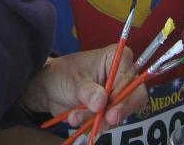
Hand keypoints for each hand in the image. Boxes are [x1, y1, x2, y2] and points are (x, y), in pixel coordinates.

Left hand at [21, 46, 147, 128]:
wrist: (49, 88)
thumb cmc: (63, 74)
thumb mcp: (74, 81)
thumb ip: (88, 91)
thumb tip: (101, 102)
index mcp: (117, 58)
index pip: (130, 79)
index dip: (125, 97)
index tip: (112, 113)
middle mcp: (122, 75)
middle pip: (134, 97)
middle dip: (117, 111)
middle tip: (104, 121)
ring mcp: (117, 93)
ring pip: (120, 112)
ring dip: (98, 120)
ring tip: (75, 117)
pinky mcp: (110, 108)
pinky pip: (109, 121)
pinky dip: (94, 124)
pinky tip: (77, 119)